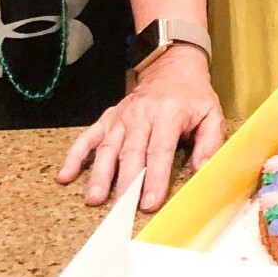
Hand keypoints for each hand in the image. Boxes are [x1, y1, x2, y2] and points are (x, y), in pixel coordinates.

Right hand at [58, 45, 223, 210]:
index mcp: (168, 114)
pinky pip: (88, 137)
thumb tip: (203, 171)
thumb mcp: (211, 113)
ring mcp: (122, 117)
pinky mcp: (109, 118)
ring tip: (94, 199)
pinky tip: (65, 175)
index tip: (150, 202)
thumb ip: (210, 143)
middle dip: (126, 183)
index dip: (155, 178)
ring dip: (100, 175)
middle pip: (131, 153)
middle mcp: (141, 116)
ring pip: (108, 149)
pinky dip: (75, 156)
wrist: (172, 66)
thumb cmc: (192, 95)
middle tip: (121, 209)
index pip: (160, 150)